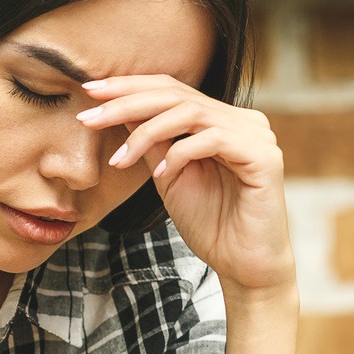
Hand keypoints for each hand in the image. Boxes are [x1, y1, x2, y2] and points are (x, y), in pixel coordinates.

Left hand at [80, 76, 293, 295]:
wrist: (244, 267)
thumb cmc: (211, 225)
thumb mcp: (168, 175)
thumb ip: (152, 141)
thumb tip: (118, 109)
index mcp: (222, 120)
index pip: (171, 89)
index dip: (130, 87)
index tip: (89, 92)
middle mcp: (242, 120)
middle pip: (177, 94)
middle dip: (127, 102)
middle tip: (89, 117)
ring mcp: (256, 135)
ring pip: (190, 112)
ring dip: (146, 132)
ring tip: (119, 159)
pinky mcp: (264, 156)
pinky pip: (213, 139)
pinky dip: (180, 154)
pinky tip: (161, 174)